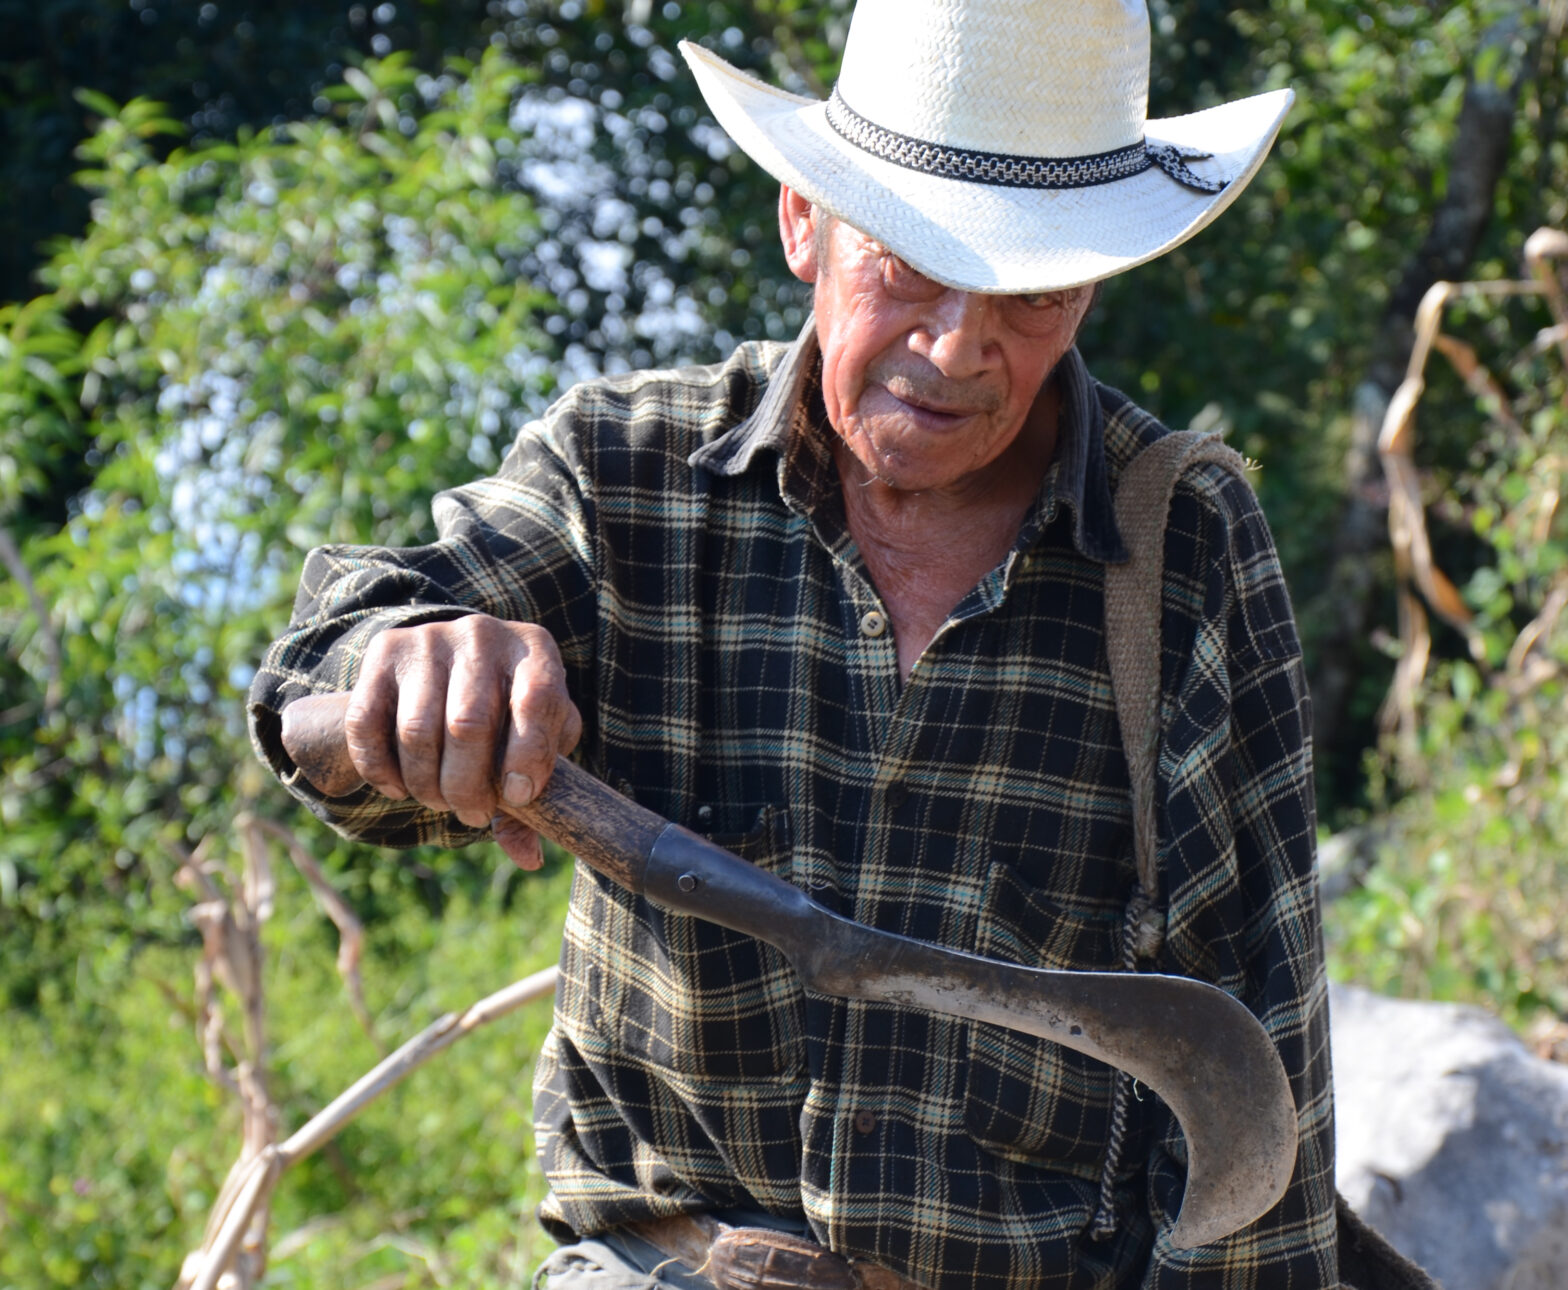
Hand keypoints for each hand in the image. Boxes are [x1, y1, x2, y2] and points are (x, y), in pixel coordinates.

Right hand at [343, 615, 582, 870]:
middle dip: (468, 787)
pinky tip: (397, 788)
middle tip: (471, 815)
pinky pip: (367, 724)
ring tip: (438, 801)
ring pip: (416, 730)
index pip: (537, 699)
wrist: (454, 659)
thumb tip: (528, 857)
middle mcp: (482, 635)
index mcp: (535, 651)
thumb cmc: (509, 713)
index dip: (528, 756)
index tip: (520, 797)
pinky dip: (379, 769)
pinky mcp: (383, 653)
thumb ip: (536, 794)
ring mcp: (429, 640)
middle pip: (468, 724)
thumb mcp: (535, 740)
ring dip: (425, 784)